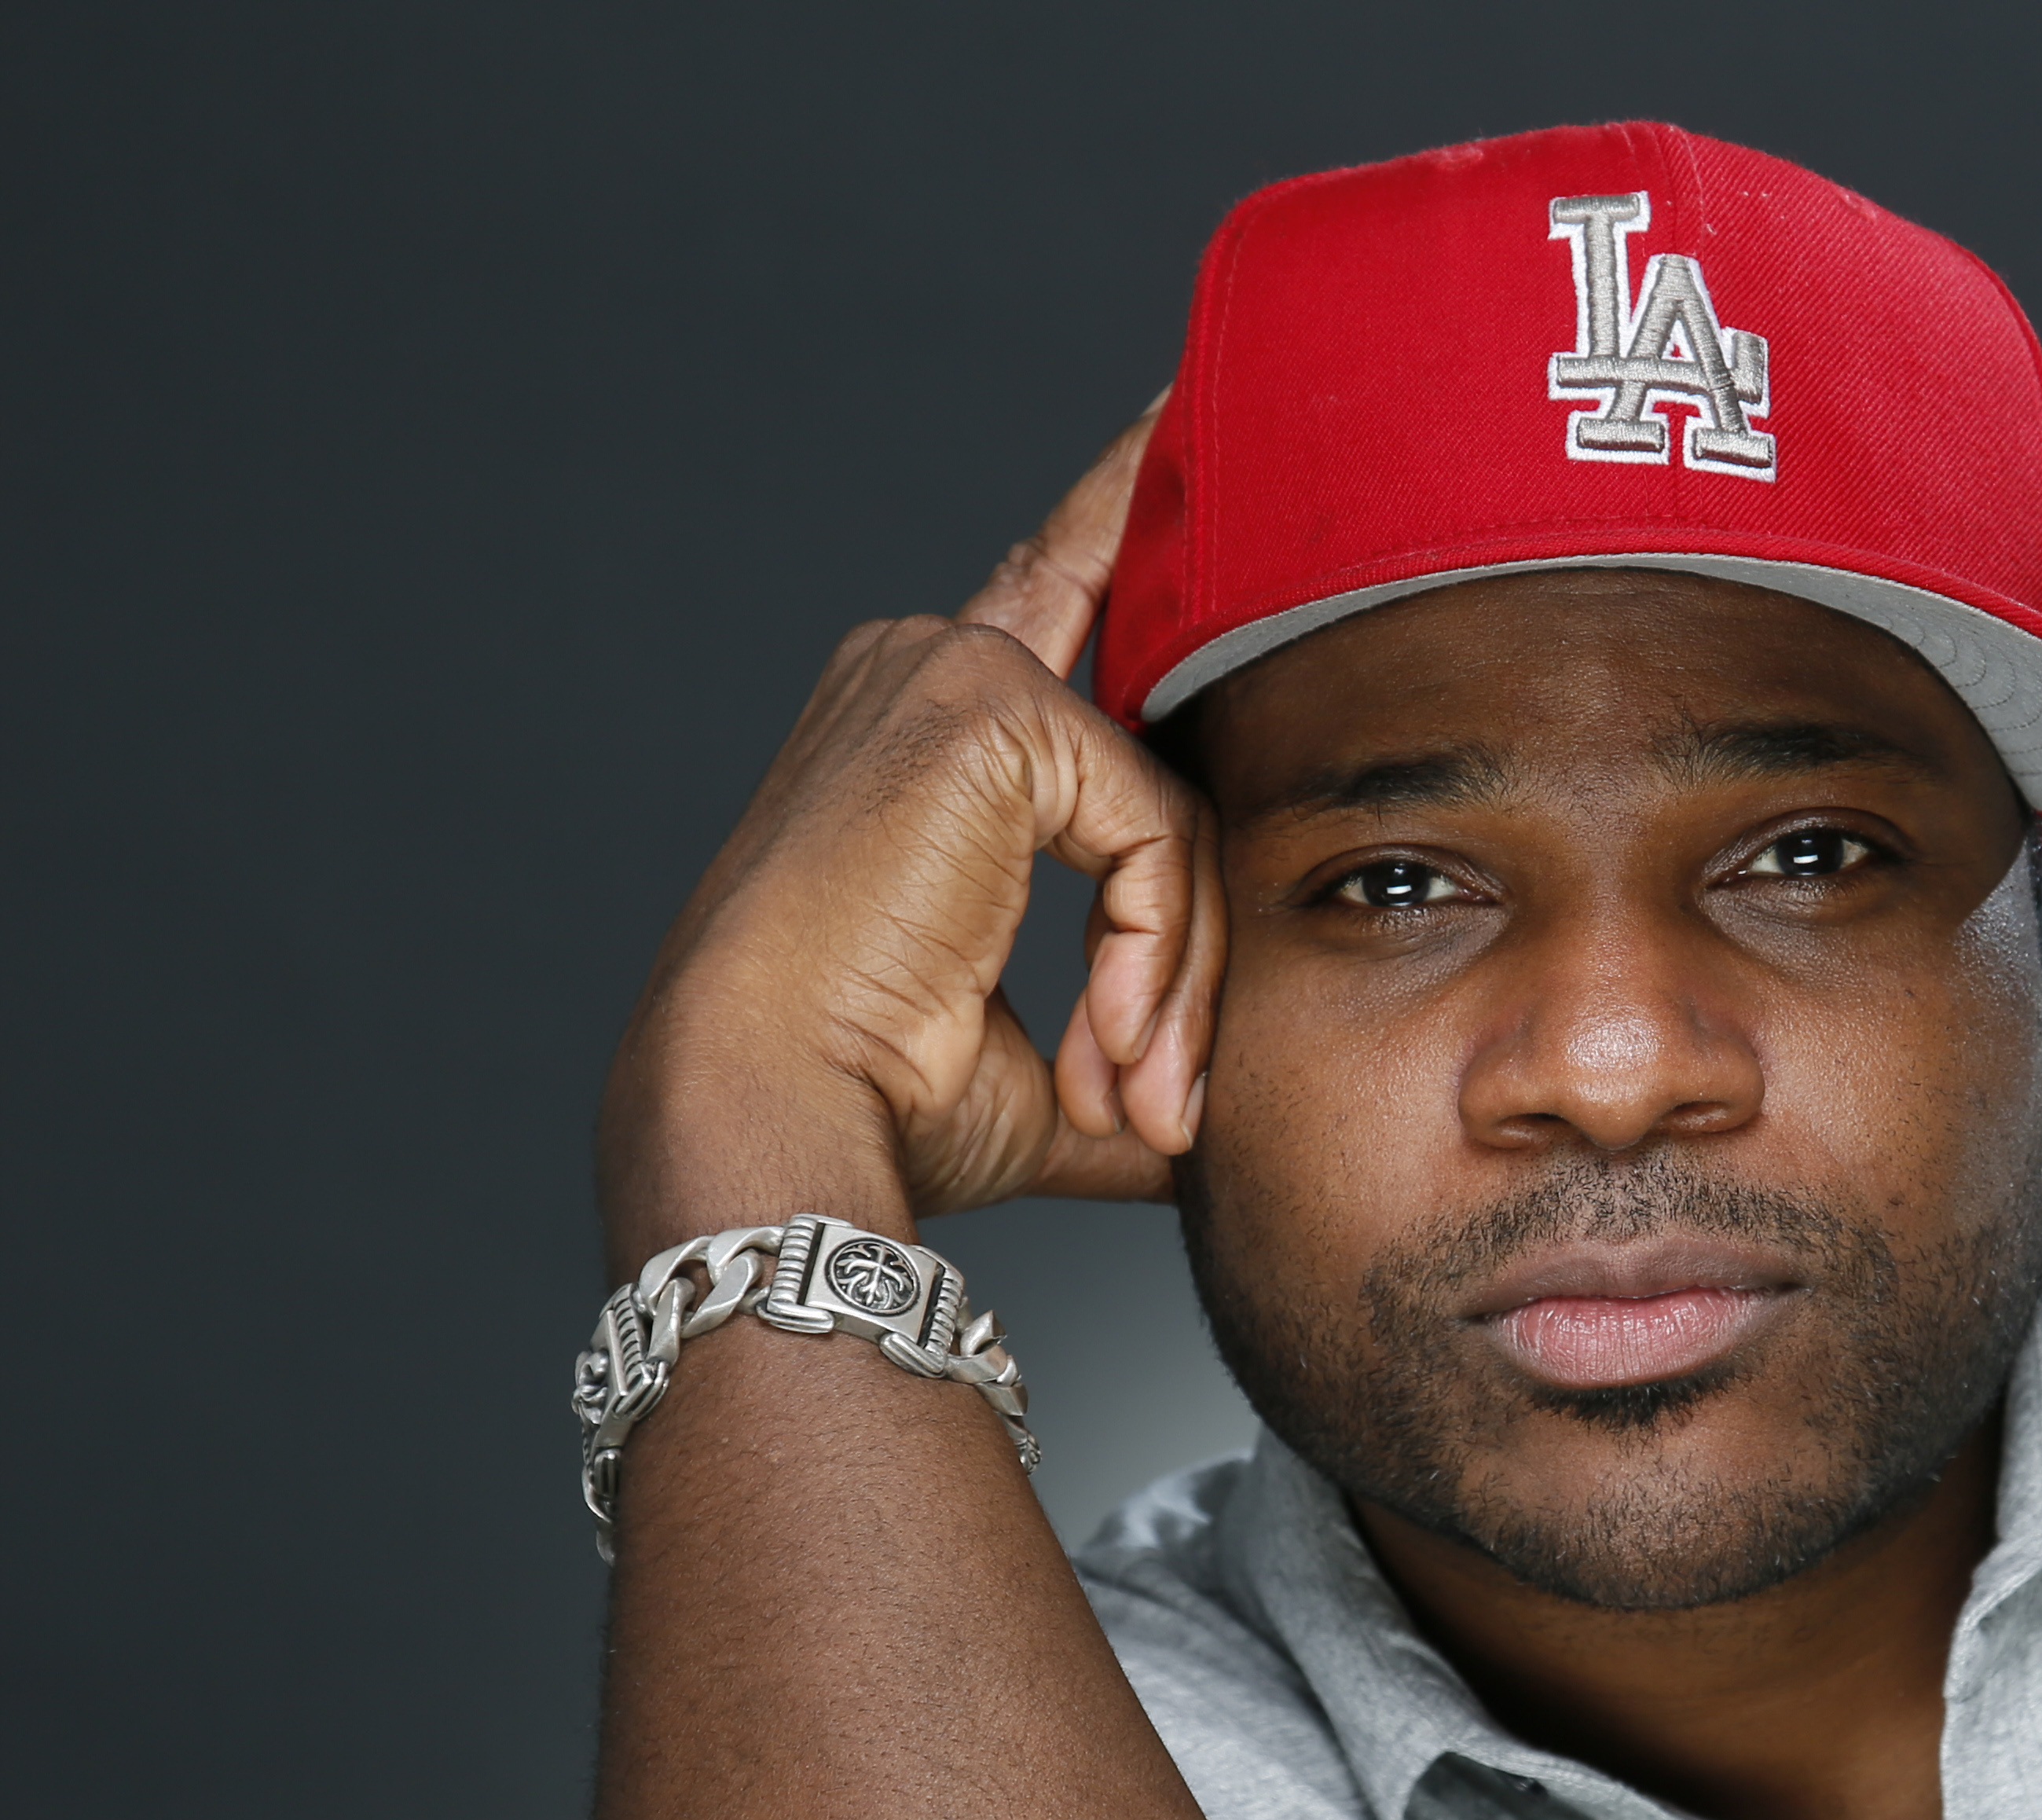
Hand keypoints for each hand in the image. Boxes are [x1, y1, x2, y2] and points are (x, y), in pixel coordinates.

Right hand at [599, 404, 1219, 1259]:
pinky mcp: (989, 709)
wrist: (770, 1105)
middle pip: (1159, 735)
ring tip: (1126, 1097)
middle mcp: (930, 665)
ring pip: (1169, 816)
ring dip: (1170, 981)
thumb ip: (1133, 1039)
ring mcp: (955, 673)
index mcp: (924, 720)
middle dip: (1194, 915)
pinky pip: (1154, 830)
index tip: (1183, 412)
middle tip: (1171, 1088)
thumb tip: (1208, 1122)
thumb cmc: (866, 1093)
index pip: (1066, 594)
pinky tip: (1111, 1046)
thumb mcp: (1039, 1062)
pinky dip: (1154, 956)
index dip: (1130, 505)